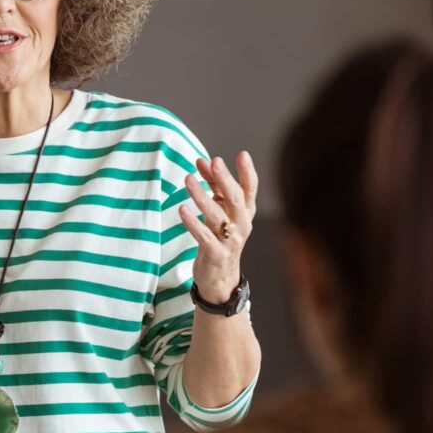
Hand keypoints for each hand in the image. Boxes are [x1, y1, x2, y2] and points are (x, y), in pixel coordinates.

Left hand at [179, 151, 257, 303]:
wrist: (220, 278)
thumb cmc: (219, 237)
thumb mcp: (220, 211)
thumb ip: (213, 186)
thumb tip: (202, 161)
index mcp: (245, 212)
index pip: (250, 189)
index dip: (247, 172)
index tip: (242, 154)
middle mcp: (242, 225)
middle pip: (235, 198)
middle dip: (225, 178)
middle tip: (214, 161)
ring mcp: (230, 241)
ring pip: (217, 215)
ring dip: (202, 196)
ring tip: (188, 179)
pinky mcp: (216, 254)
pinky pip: (204, 236)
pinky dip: (192, 223)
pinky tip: (182, 209)